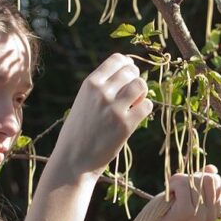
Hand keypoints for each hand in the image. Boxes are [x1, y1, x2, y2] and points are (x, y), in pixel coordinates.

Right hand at [51, 53, 152, 176]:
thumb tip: (129, 69)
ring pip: (141, 85)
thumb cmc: (78, 132)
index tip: (129, 74)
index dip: (127, 65)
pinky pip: (147, 106)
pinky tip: (136, 116)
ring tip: (135, 104)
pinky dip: (145, 109)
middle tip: (132, 94)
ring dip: (142, 93)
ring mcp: (114, 108)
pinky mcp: (125, 125)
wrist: (73, 161)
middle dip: (136, 80)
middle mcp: (102, 92)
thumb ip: (101, 86)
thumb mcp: (83, 101)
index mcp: (90, 84)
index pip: (117, 60)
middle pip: (132, 72)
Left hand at [142, 164, 220, 220]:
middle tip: (176, 187)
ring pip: (194, 180)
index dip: (198, 177)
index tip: (186, 187)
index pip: (215, 180)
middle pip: (208, 178)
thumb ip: (202, 180)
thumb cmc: (169, 208)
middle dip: (189, 177)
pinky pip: (182, 185)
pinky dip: (172, 184)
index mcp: (214, 212)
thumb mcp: (188, 192)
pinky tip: (168, 193)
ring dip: (178, 180)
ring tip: (171, 192)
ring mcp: (200, 215)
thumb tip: (212, 168)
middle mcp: (211, 215)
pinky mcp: (186, 213)